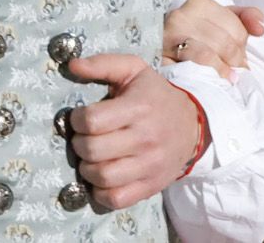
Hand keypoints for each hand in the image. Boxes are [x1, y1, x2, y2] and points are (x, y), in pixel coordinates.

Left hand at [63, 53, 208, 210]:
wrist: (192, 126)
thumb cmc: (155, 96)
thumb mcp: (134, 70)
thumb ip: (103, 64)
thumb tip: (71, 65)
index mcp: (139, 107)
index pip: (92, 120)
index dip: (77, 119)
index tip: (81, 117)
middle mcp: (146, 137)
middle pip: (92, 150)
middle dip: (79, 144)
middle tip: (85, 138)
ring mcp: (149, 165)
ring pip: (101, 176)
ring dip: (87, 168)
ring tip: (92, 158)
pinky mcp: (150, 186)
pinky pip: (115, 199)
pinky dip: (100, 192)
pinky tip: (102, 177)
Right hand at [162, 0, 263, 77]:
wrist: (157, 46)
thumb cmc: (195, 33)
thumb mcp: (220, 19)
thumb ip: (245, 18)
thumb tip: (261, 27)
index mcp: (199, 3)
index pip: (235, 27)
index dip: (242, 45)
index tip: (241, 55)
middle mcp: (181, 16)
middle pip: (224, 42)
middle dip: (234, 59)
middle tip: (237, 69)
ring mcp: (167, 37)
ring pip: (208, 56)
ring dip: (223, 71)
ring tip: (229, 78)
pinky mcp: (160, 58)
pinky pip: (190, 68)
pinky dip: (206, 75)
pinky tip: (214, 80)